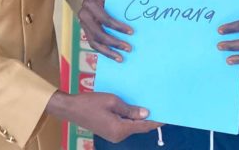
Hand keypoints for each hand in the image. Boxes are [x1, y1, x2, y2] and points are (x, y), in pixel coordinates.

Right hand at [46, 90, 160, 142]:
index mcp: (120, 129)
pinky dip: (130, 118)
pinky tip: (133, 108)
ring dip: (139, 117)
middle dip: (148, 118)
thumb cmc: (92, 103)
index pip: (143, 126)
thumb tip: (146, 114)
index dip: (156, 121)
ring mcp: (113, 135)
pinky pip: (124, 125)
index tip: (167, 115)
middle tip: (159, 105)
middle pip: (138, 127)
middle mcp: (118, 136)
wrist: (72, 108)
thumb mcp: (113, 102)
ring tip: (149, 104)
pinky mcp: (109, 131)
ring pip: (131, 126)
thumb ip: (130, 109)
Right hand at [78, 0, 132, 60]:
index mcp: (90, 4)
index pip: (106, 19)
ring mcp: (82, 25)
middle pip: (99, 34)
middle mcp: (84, 15)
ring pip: (94, 43)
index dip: (119, 27)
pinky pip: (93, 44)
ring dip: (108, 52)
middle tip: (129, 48)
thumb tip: (134, 14)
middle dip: (114, 43)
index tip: (131, 32)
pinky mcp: (85, 31)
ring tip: (121, 58)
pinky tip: (113, 55)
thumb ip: (116, 3)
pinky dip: (104, 51)